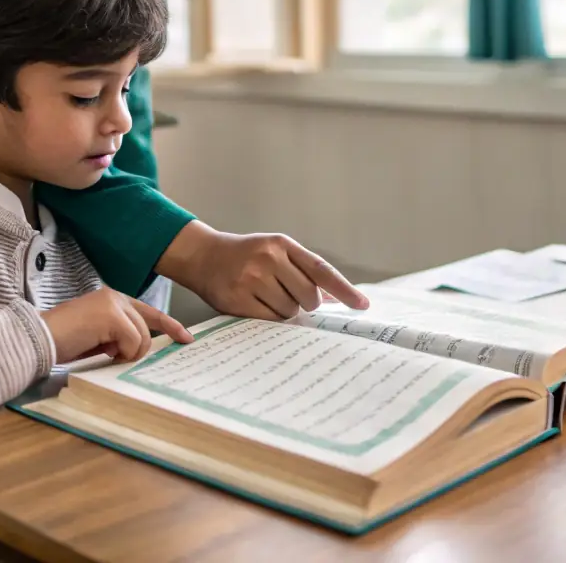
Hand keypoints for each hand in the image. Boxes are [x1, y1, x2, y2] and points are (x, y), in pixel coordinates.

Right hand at [41, 287, 192, 364]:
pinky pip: (132, 342)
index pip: (148, 312)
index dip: (170, 325)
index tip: (187, 338)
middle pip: (147, 326)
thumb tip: (138, 350)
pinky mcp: (111, 315)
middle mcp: (114, 296)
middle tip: (116, 357)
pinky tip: (102, 351)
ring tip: (102, 352)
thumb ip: (118, 337)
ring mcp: (113, 304)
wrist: (39, 339)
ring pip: (142, 336)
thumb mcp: (97, 337)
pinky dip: (121, 353)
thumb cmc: (63, 341)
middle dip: (140, 349)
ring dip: (126, 353)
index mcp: (111, 300)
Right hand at [158, 222, 369, 319]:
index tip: (362, 305)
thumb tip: (335, 298)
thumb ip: (303, 270)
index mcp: (283, 244)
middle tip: (289, 296)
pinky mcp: (237, 298)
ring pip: (289, 312)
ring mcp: (252, 278)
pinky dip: (268, 319)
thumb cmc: (246, 256)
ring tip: (266, 297)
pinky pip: (268, 321)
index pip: (321, 269)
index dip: (344, 289)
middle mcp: (269, 258)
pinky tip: (255, 306)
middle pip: (309, 297)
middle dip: (305, 304)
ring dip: (284, 312)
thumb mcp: (275, 251)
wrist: (203, 255)